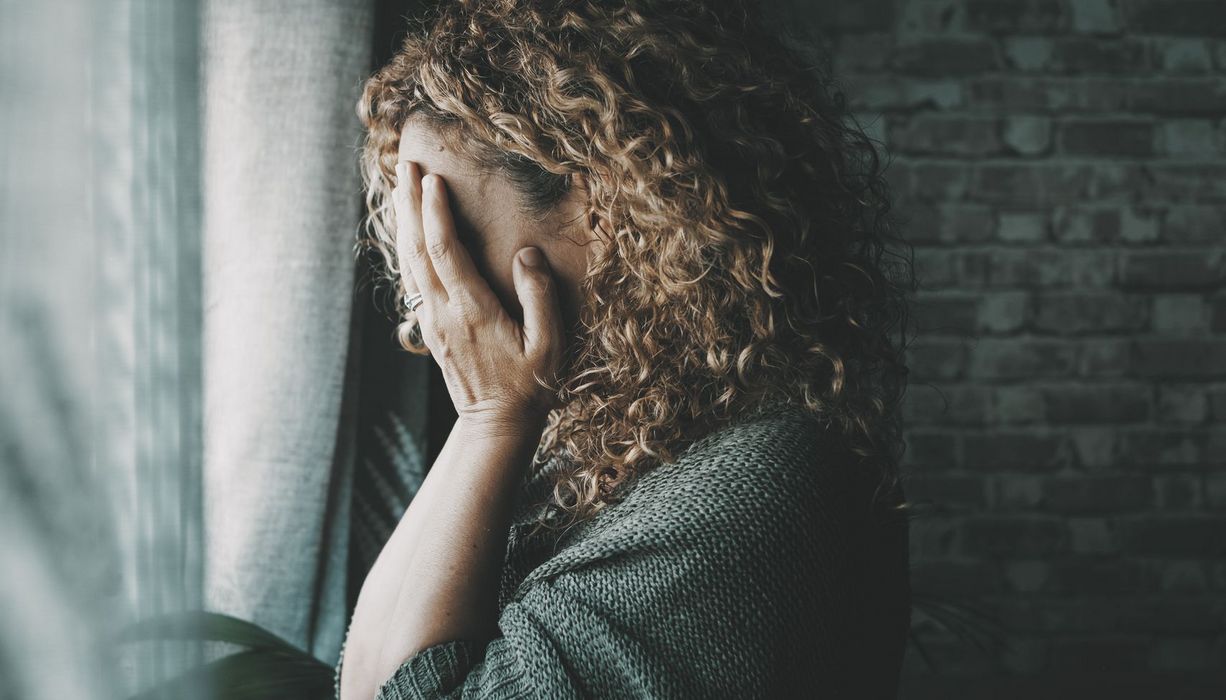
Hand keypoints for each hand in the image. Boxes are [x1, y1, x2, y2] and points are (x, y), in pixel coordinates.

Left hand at [392, 161, 564, 429]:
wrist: (497, 424)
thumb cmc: (531, 385)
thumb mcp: (549, 344)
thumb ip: (539, 297)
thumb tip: (526, 255)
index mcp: (472, 311)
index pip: (445, 251)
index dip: (435, 212)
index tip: (432, 178)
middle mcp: (443, 313)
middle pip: (417, 249)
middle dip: (409, 204)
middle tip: (404, 165)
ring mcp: (432, 321)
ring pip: (408, 262)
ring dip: (402, 221)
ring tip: (399, 185)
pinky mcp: (430, 328)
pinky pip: (411, 279)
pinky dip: (405, 248)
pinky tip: (406, 230)